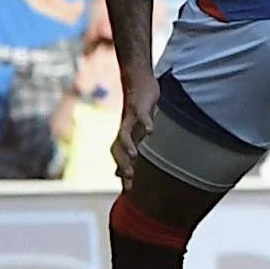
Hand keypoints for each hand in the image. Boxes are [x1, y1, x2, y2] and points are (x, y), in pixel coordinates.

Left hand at [112, 68, 158, 191]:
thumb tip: (118, 173)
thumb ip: (127, 151)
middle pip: (118, 148)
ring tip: (134, 155)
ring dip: (128, 144)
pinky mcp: (139, 104)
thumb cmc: (137, 108)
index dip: (123, 172)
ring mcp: (130, 117)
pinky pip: (140, 115)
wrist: (137, 79)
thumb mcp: (134, 131)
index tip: (128, 189)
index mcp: (124, 136)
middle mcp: (125, 128)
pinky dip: (145, 122)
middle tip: (128, 176)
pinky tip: (151, 130)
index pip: (120, 158)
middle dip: (122, 162)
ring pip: (125, 132)